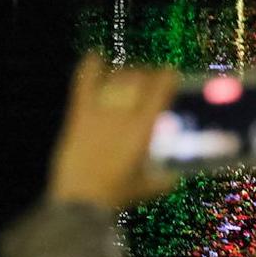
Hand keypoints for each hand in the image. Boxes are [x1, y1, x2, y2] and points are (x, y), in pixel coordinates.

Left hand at [45, 53, 179, 209]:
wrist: (80, 200)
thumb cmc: (116, 195)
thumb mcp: (148, 187)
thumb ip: (166, 179)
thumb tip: (176, 176)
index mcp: (144, 128)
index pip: (160, 89)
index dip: (167, 76)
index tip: (170, 73)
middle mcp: (123, 114)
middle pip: (138, 79)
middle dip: (147, 74)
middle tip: (150, 79)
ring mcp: (99, 113)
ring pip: (115, 80)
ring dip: (125, 73)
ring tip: (129, 75)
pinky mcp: (79, 116)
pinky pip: (84, 84)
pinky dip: (90, 67)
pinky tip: (95, 56)